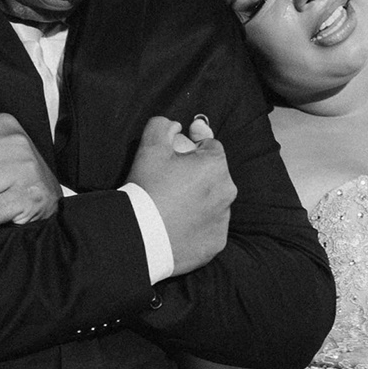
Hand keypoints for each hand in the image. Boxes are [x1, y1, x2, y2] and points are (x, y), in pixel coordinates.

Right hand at [129, 112, 234, 272]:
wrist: (140, 237)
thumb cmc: (147, 189)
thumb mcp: (149, 147)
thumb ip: (163, 126)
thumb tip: (175, 126)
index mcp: (216, 165)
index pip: (210, 146)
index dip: (195, 144)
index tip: (181, 147)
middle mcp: (227, 192)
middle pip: (214, 174)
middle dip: (198, 173)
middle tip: (172, 179)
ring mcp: (223, 220)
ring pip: (213, 201)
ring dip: (199, 198)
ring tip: (174, 204)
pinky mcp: (216, 242)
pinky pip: (209, 227)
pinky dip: (198, 224)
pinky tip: (179, 224)